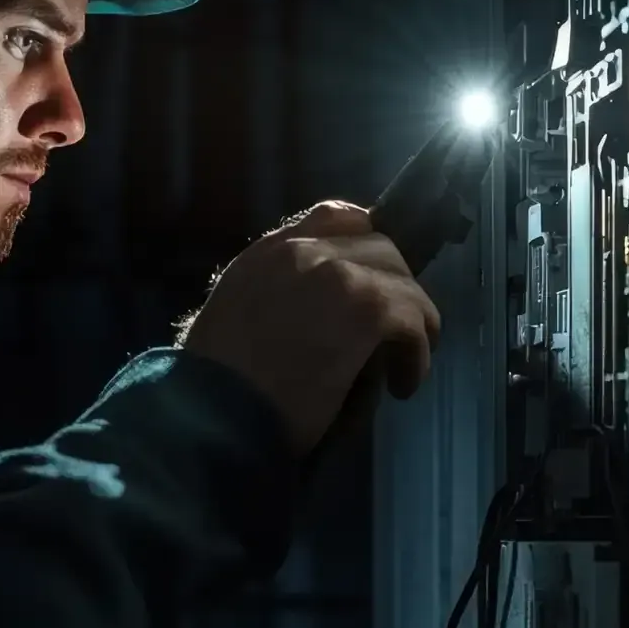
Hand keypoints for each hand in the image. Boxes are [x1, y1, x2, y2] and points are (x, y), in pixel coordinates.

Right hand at [179, 201, 442, 455]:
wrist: (212, 412)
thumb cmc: (213, 386)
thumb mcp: (229, 320)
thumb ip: (271, 298)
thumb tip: (311, 314)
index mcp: (269, 252)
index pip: (336, 216)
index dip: (366, 245)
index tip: (375, 279)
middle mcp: (304, 250)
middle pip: (381, 247)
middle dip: (395, 289)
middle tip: (393, 333)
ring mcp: (338, 274)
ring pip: (404, 282)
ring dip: (412, 324)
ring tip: (403, 364)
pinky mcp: (367, 308)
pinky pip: (414, 319)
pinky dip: (416, 355)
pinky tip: (403, 384)